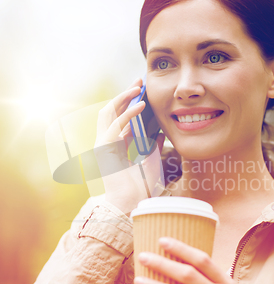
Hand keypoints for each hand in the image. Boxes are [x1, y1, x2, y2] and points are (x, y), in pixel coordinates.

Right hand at [95, 77, 164, 214]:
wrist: (133, 202)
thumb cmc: (142, 185)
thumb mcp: (151, 158)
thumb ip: (153, 144)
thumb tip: (160, 131)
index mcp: (115, 144)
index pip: (119, 115)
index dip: (129, 101)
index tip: (142, 88)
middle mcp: (106, 142)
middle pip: (110, 110)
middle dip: (124, 93)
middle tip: (139, 80)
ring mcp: (103, 144)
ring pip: (107, 113)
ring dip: (122, 98)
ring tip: (138, 88)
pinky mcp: (104, 149)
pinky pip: (114, 125)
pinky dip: (127, 114)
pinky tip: (141, 106)